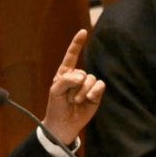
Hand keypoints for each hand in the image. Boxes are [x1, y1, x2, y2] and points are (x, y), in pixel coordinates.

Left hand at [42, 29, 105, 144]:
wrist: (63, 124)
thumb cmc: (56, 106)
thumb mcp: (55, 91)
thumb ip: (66, 80)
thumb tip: (82, 77)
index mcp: (65, 73)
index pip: (72, 55)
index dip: (77, 44)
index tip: (83, 32)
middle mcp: (77, 77)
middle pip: (81, 72)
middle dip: (74, 85)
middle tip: (69, 98)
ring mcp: (87, 86)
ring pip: (90, 79)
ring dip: (83, 90)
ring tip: (76, 101)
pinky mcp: (95, 94)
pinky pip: (99, 85)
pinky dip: (94, 90)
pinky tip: (89, 98)